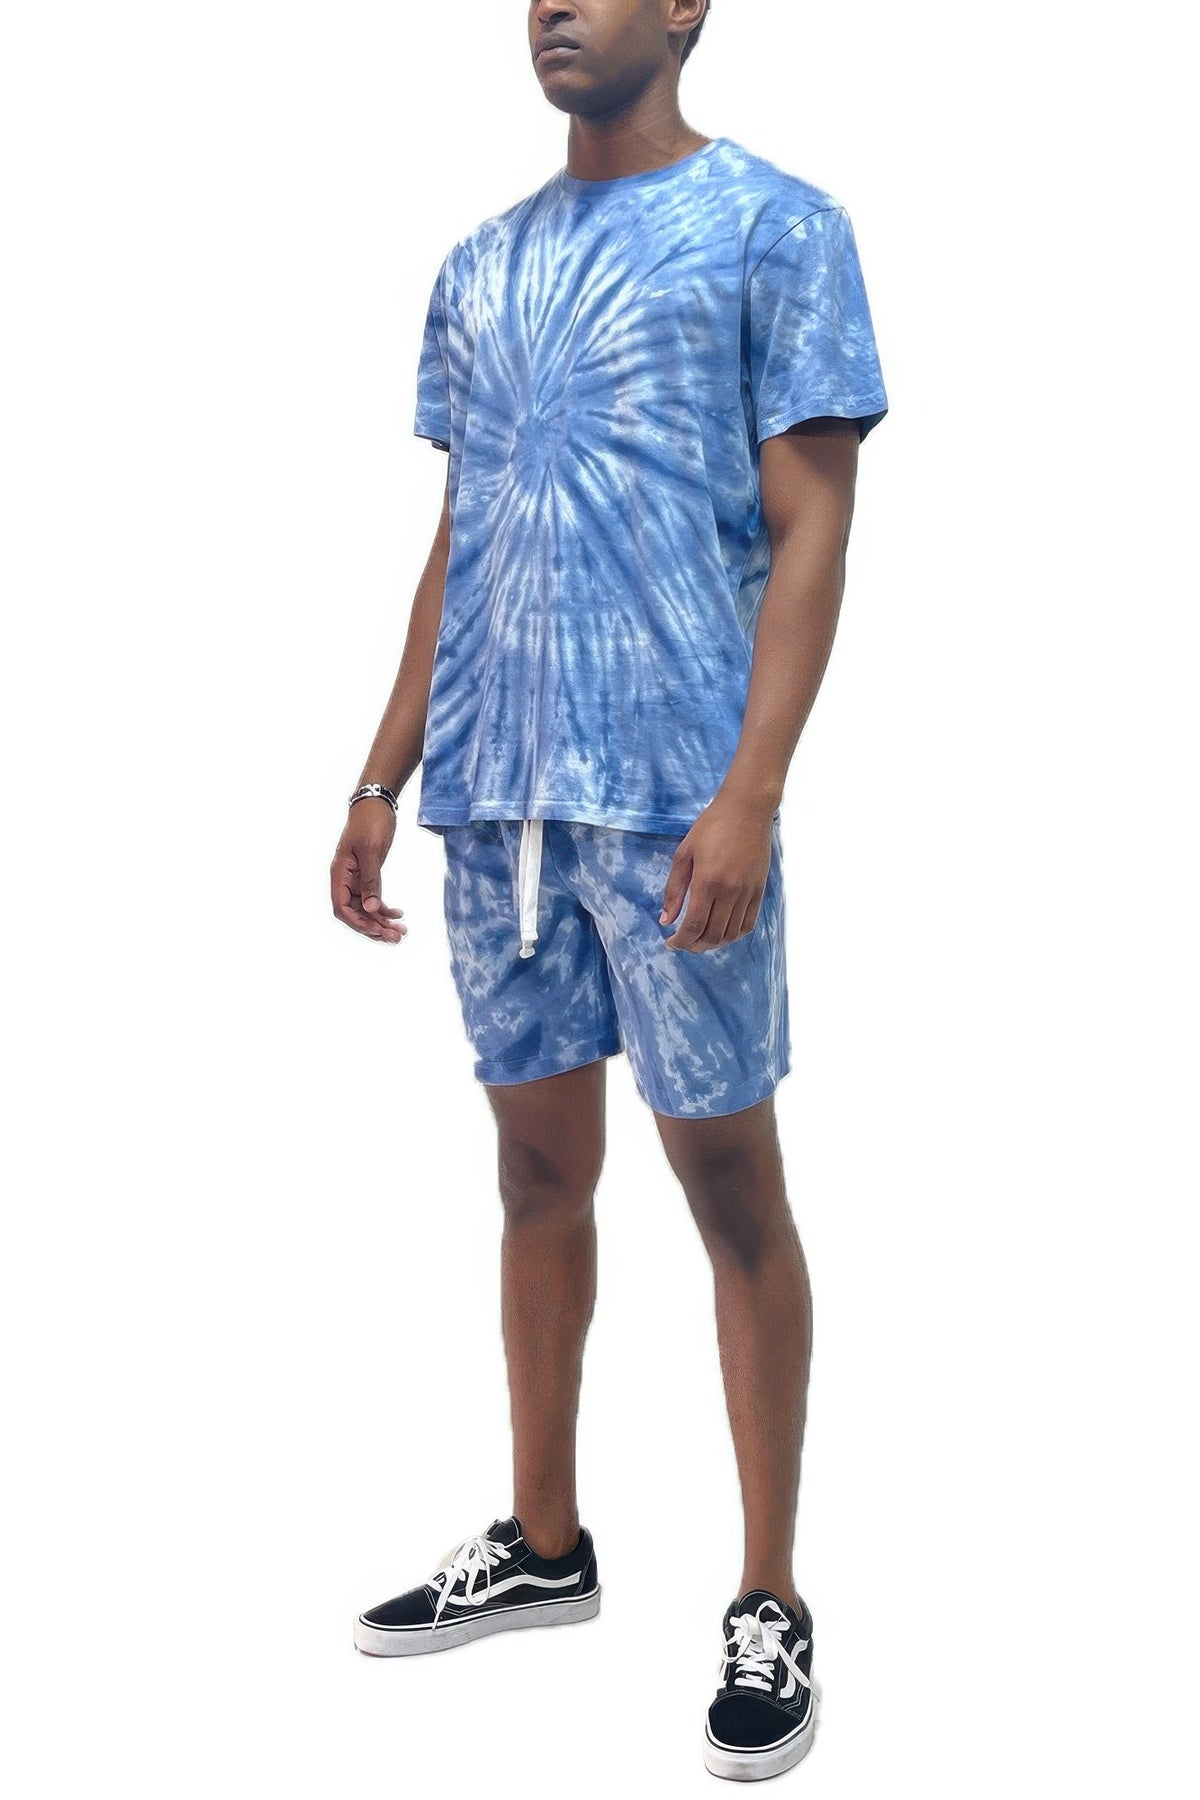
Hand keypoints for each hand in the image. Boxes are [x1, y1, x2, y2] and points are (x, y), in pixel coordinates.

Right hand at [330, 800, 405, 941]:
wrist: (376, 803)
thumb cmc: (370, 822)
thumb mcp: (372, 850)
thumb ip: (371, 880)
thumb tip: (371, 908)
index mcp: (339, 873)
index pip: (341, 907)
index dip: (358, 922)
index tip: (377, 930)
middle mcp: (345, 878)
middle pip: (354, 912)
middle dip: (374, 926)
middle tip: (396, 937)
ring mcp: (356, 878)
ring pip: (365, 907)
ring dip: (382, 921)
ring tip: (401, 931)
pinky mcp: (368, 874)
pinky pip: (373, 898)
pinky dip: (385, 908)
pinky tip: (400, 914)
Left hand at [659, 795, 772, 952]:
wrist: (747, 809)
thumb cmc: (711, 826)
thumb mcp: (684, 854)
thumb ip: (674, 889)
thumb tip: (666, 919)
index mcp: (708, 881)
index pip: (694, 925)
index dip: (680, 941)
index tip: (670, 943)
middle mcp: (730, 891)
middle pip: (713, 935)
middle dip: (695, 945)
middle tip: (683, 943)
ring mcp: (748, 892)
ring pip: (731, 934)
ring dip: (714, 943)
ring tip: (700, 940)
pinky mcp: (759, 890)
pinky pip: (748, 923)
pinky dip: (734, 935)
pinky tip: (722, 932)